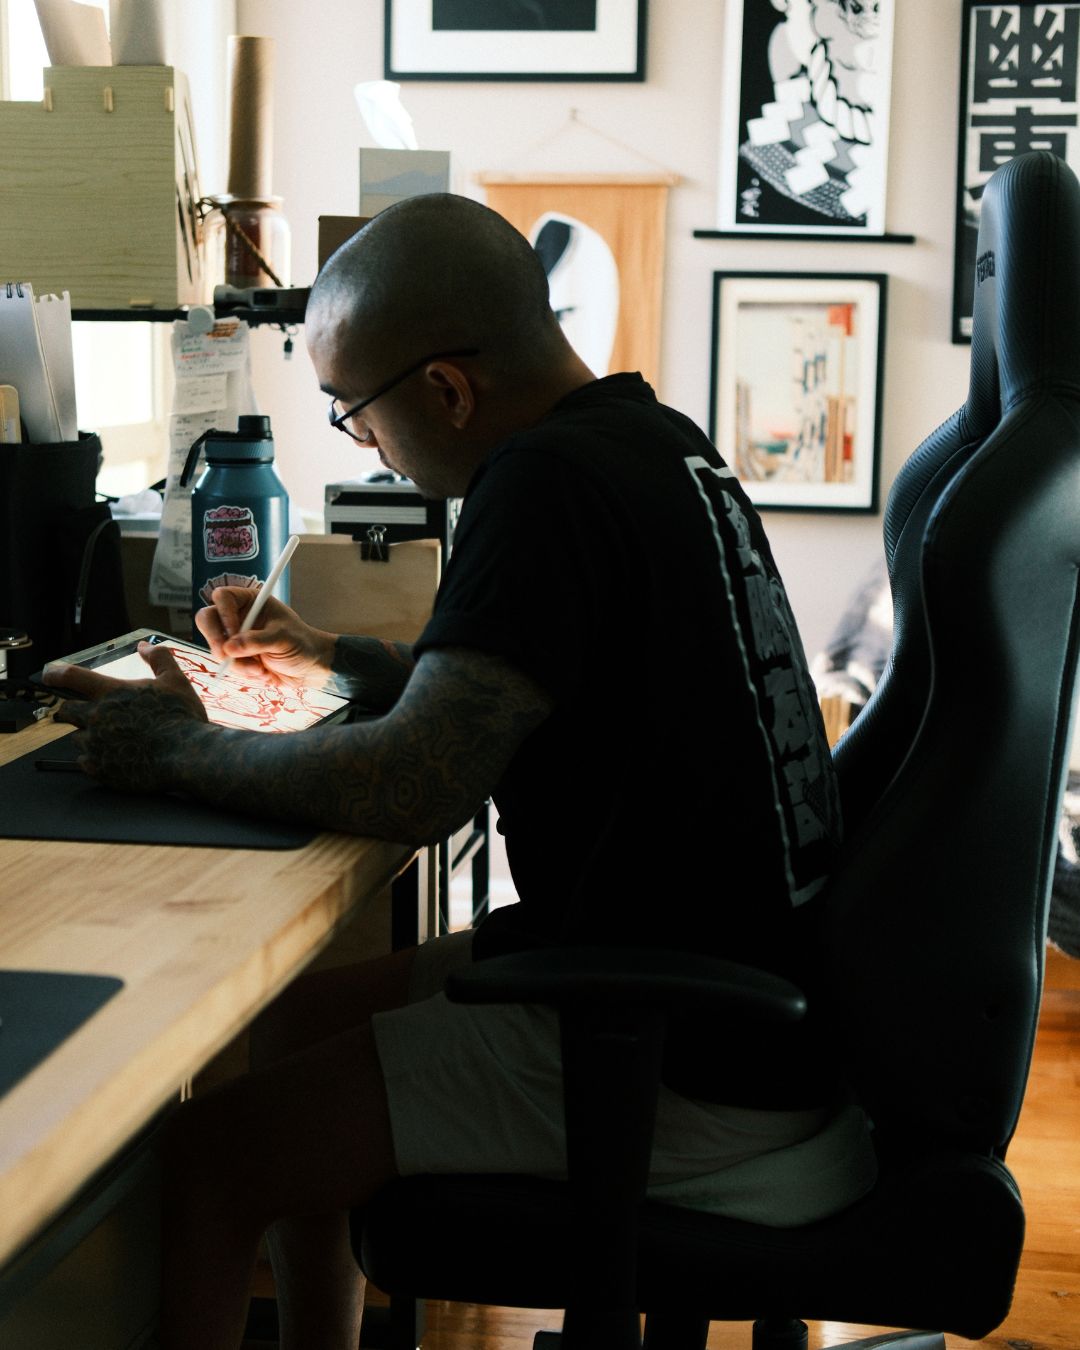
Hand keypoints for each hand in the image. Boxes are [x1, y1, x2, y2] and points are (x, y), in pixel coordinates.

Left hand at [47, 641, 208, 789]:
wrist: (189, 756)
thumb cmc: (182, 716)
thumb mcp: (175, 680)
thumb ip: (158, 658)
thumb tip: (143, 646)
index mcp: (110, 692)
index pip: (69, 676)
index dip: (55, 673)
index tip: (49, 675)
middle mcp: (96, 717)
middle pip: (66, 710)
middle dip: (75, 710)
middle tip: (96, 715)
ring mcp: (95, 745)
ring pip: (77, 738)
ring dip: (89, 736)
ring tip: (115, 739)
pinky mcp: (99, 769)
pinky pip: (85, 762)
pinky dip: (96, 759)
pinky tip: (116, 757)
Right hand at [195, 588, 336, 686]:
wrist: (310, 668)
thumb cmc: (302, 645)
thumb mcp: (283, 639)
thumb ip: (256, 641)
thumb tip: (229, 648)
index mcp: (251, 601)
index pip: (223, 597)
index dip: (224, 614)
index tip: (234, 632)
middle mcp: (239, 616)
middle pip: (207, 620)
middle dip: (216, 641)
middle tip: (225, 658)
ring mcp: (235, 637)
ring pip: (217, 648)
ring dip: (237, 664)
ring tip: (261, 671)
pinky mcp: (236, 656)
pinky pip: (226, 665)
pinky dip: (242, 673)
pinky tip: (262, 674)